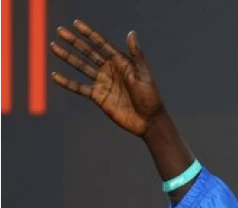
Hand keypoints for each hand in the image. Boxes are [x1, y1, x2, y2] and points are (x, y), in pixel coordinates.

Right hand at [50, 20, 163, 136]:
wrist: (148, 120)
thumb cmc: (150, 96)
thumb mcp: (144, 74)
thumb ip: (136, 54)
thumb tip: (131, 33)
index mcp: (121, 62)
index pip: (101, 44)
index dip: (89, 33)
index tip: (76, 24)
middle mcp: (110, 70)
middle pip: (88, 52)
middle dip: (74, 42)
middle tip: (60, 31)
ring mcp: (103, 82)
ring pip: (81, 67)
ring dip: (67, 57)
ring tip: (53, 47)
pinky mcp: (98, 96)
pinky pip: (79, 88)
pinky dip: (67, 82)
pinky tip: (54, 75)